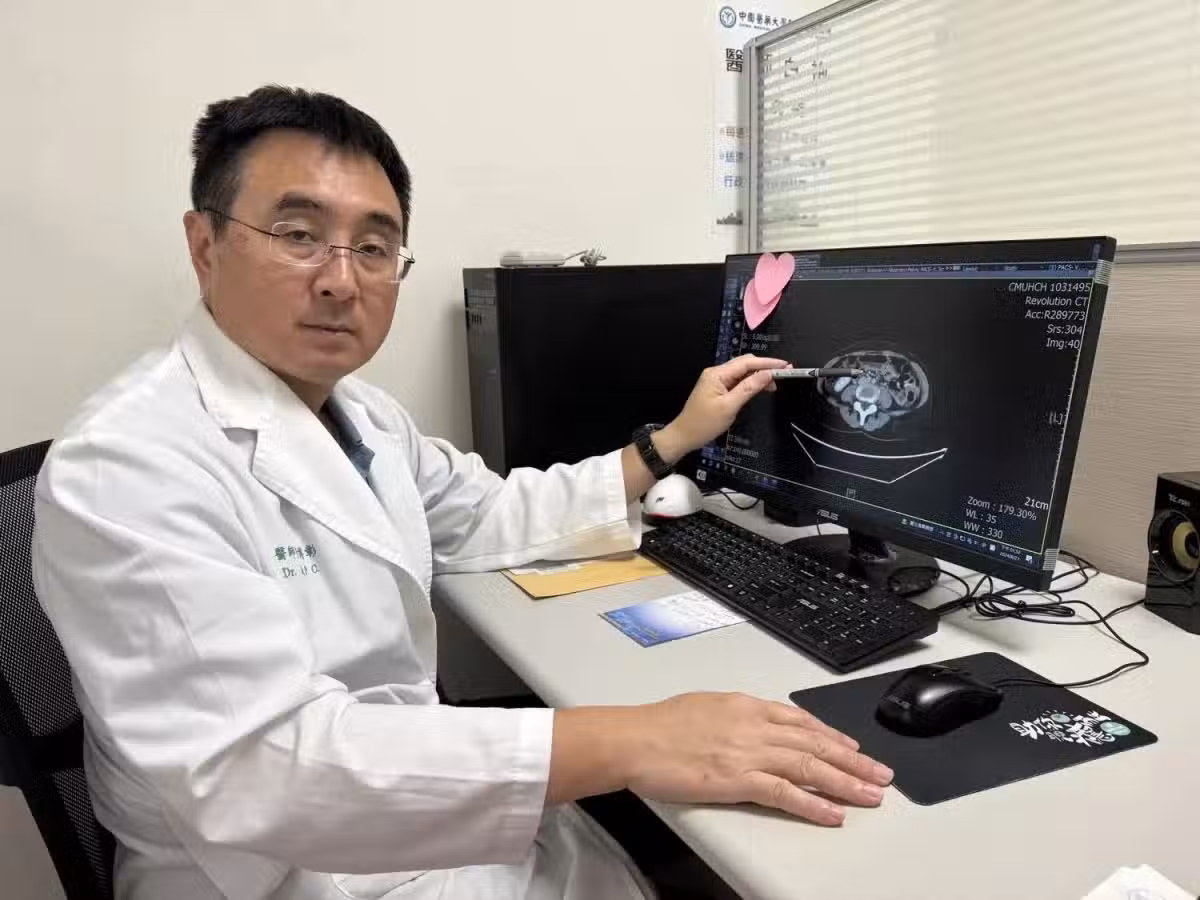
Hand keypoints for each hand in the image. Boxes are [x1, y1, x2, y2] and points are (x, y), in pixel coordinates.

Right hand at [623, 692, 892, 825]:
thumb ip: (736, 715)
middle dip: (853, 760)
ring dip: (845, 782)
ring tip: (871, 795)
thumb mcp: (706, 706)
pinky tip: (832, 813)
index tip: (853, 746)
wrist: (633, 739)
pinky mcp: (737, 780)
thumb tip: (752, 721)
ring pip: (809, 767)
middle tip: (880, 773)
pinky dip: (812, 804)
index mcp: (746, 705)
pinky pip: (784, 793)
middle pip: (815, 744)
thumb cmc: (659, 724)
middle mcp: (753, 725)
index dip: (832, 735)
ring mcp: (747, 753)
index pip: (801, 721)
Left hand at [654, 355, 787, 462]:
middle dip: (764, 367)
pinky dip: (750, 383)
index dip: (767, 363)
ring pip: (742, 372)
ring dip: (758, 376)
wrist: (684, 436)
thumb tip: (766, 374)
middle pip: (744, 364)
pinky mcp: (717, 389)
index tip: (784, 365)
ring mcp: (716, 380)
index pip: (746, 363)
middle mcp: (716, 373)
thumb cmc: (704, 424)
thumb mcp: (729, 407)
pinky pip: (737, 381)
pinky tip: (760, 388)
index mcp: (717, 374)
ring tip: (774, 384)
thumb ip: (748, 388)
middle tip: (783, 374)